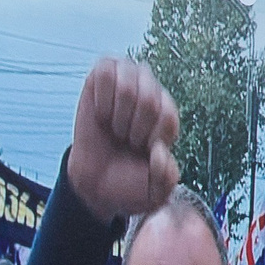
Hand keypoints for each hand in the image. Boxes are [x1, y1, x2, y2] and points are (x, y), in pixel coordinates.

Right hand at [66, 57, 179, 222]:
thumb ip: (166, 177)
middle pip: (149, 100)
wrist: (95, 181)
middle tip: (126, 140)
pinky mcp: (103, 74)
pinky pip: (105, 75)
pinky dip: (100, 99)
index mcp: (169, 113)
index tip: (143, 151)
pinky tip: (101, 113)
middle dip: (133, 129)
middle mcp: (152, 90)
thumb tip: (157, 150)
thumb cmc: (129, 180)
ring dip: (116, 115)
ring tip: (114, 127)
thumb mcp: (156, 190)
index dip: (151, 137)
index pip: (168, 115)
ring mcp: (128, 79)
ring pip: (127, 86)